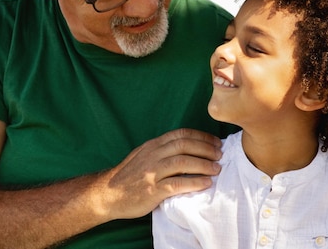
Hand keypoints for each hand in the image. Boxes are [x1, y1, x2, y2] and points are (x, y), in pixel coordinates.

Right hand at [100, 128, 222, 219]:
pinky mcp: (152, 190)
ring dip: (203, 165)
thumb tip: (187, 147)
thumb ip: (162, 150)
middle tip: (220, 154)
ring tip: (216, 169)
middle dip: (206, 148)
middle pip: (184, 145)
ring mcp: (152, 172)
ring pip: (183, 162)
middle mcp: (153, 155)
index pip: (180, 134)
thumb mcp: (143, 155)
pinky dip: (194, 182)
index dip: (201, 136)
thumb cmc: (129, 176)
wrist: (107, 194)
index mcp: (152, 145)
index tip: (215, 142)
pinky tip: (205, 184)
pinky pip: (177, 184)